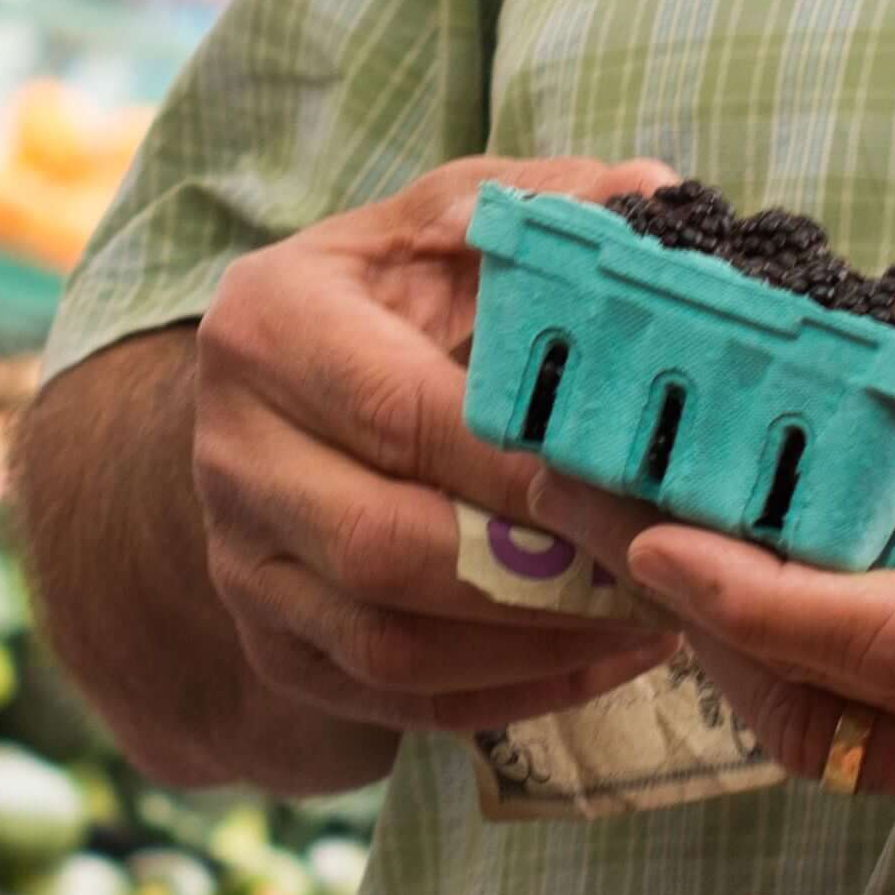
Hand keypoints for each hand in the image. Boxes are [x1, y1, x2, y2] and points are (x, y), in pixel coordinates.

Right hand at [186, 155, 691, 743]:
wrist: (280, 396)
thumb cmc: (391, 296)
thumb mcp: (450, 223)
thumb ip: (548, 206)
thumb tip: (657, 194)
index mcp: (268, 328)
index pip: (403, 413)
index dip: (526, 461)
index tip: (641, 479)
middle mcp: (230, 452)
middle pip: (387, 546)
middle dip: (541, 571)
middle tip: (663, 565)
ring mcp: (242, 562)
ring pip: (390, 644)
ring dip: (537, 646)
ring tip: (655, 618)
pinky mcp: (273, 645)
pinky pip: (396, 700)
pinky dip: (512, 694)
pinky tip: (606, 661)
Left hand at [599, 283, 894, 875]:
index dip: (766, 597)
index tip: (658, 540)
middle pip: (826, 693)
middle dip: (690, 602)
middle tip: (581, 493)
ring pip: (828, 739)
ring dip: (724, 646)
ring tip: (634, 532)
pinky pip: (867, 763)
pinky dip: (792, 683)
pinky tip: (744, 610)